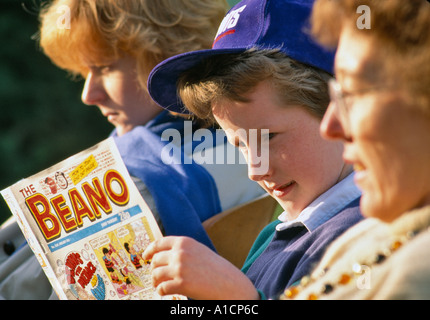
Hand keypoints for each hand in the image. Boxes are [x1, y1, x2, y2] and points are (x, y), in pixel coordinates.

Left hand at [142, 236, 259, 299]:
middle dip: (154, 269)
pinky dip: (161, 291)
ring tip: (161, 286)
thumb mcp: (199, 251)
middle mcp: (181, 253)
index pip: (159, 243)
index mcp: (185, 242)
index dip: (149, 250)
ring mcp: (180, 268)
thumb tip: (162, 256)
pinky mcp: (181, 283)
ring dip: (156, 282)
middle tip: (157, 277)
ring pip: (156, 274)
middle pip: (156, 260)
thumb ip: (183, 250)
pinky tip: (166, 292)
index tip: (145, 256)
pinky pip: (162, 288)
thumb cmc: (216, 269)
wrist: (230, 283)